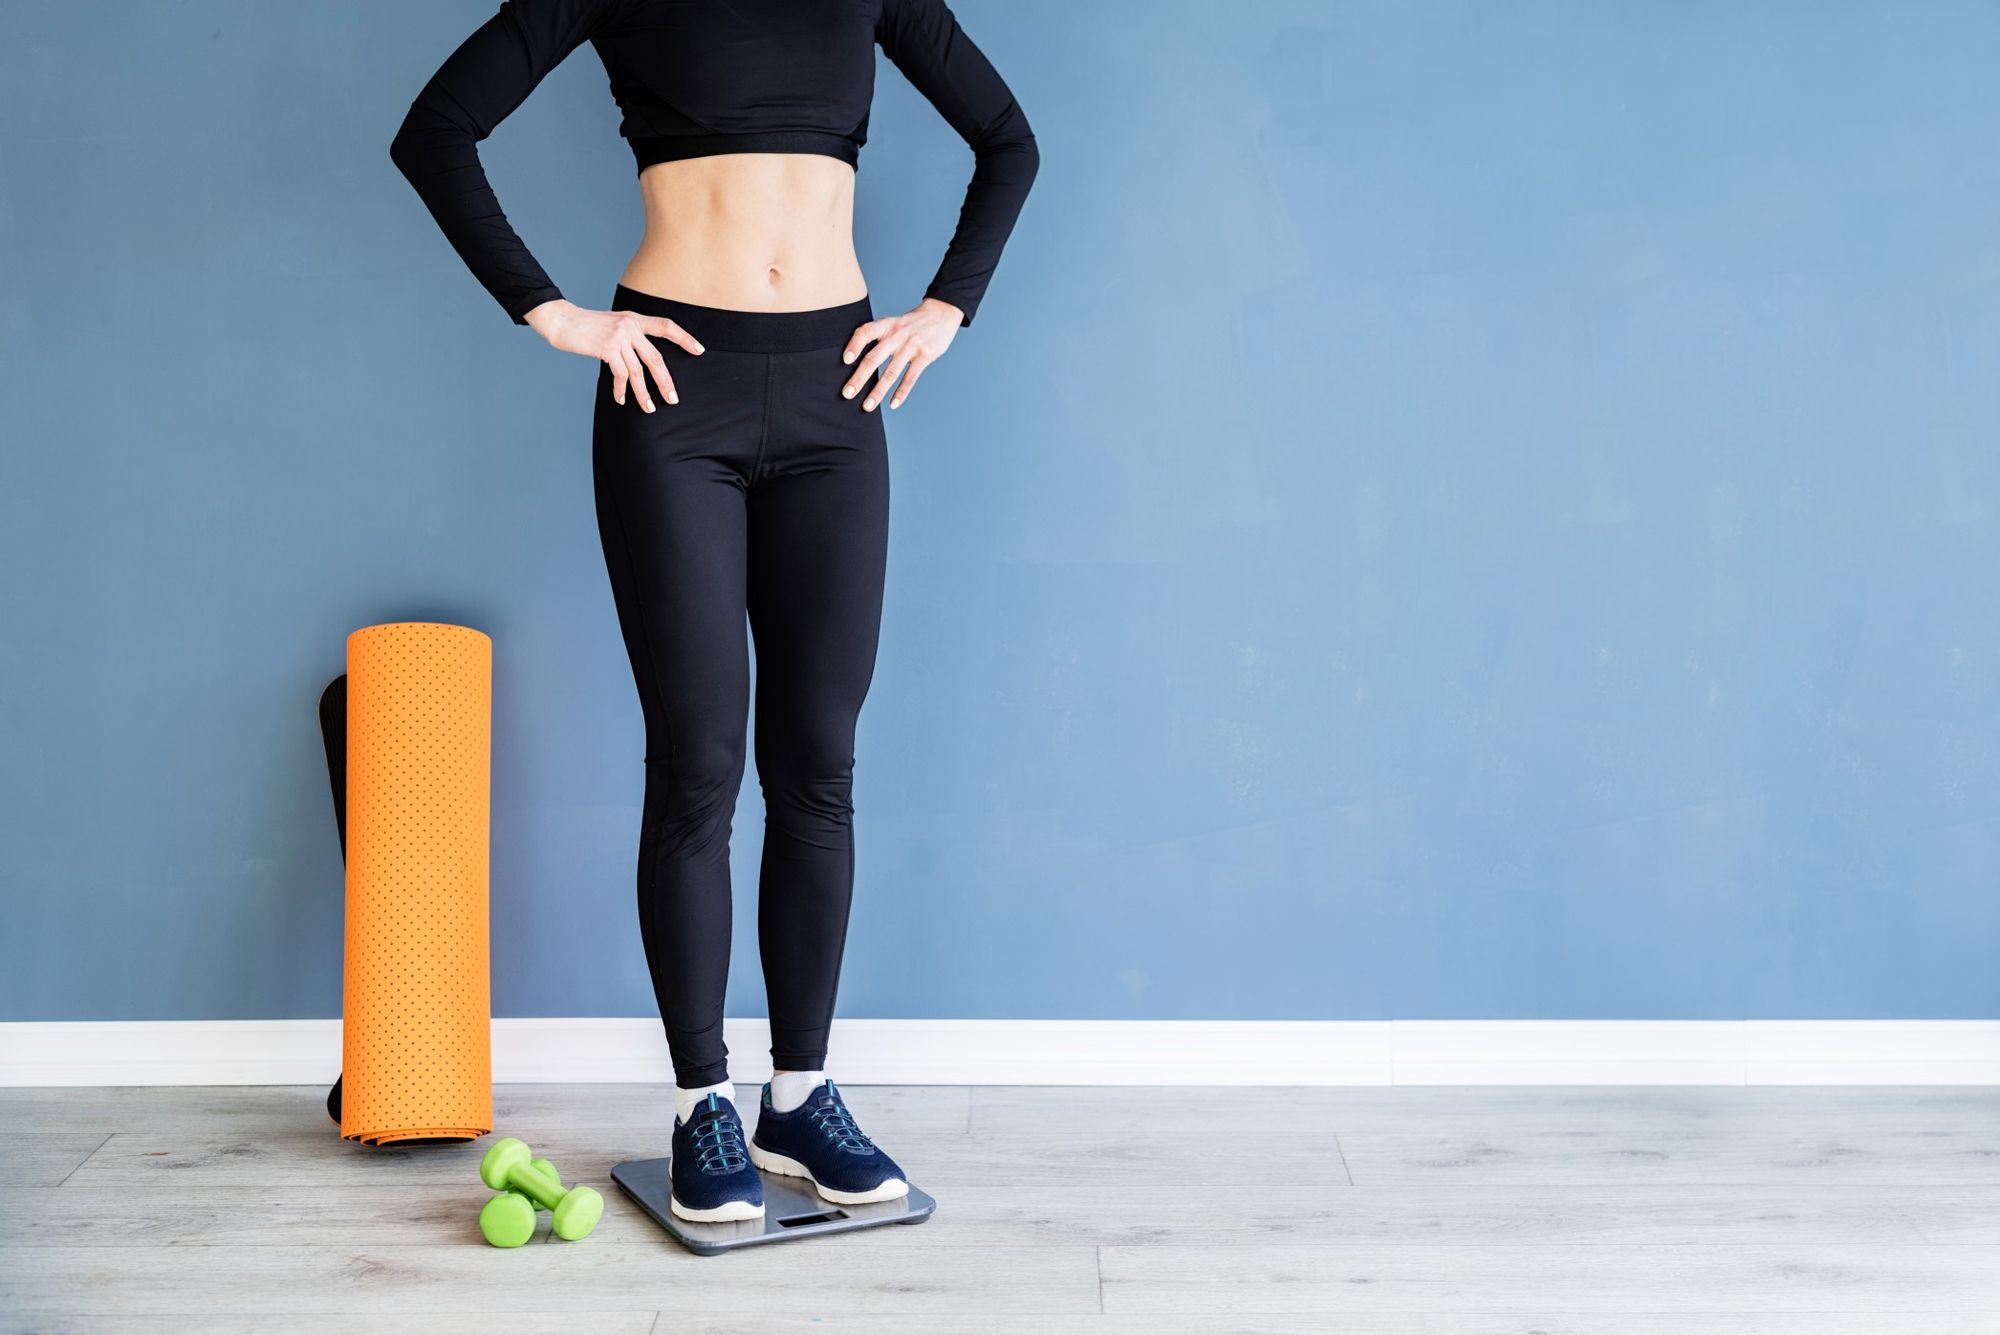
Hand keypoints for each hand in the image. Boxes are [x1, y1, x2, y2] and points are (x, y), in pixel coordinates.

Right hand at [523, 298, 702, 411]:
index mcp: (635, 318)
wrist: (563, 320)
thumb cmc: (588, 326)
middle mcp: (631, 326)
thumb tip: (645, 359)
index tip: (700, 351)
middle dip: (665, 381)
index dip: (684, 338)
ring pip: (638, 371)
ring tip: (649, 408)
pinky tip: (621, 400)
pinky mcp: (607, 348)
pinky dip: (621, 390)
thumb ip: (631, 335)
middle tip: (673, 400)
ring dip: (643, 393)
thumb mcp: (614, 324)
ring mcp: (619, 337)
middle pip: (656, 358)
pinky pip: (620, 375)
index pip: (666, 326)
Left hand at [840, 298, 962, 410]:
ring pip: (891, 373)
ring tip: (867, 406)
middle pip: (874, 358)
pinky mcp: (924, 356)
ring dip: (878, 391)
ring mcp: (911, 346)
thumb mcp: (893, 322)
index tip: (845, 360)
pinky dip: (901, 392)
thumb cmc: (912, 323)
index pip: (866, 332)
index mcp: (886, 325)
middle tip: (847, 394)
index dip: (854, 345)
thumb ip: (878, 336)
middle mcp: (897, 335)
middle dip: (859, 378)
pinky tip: (892, 404)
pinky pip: (910, 378)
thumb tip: (856, 359)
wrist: (941, 314)